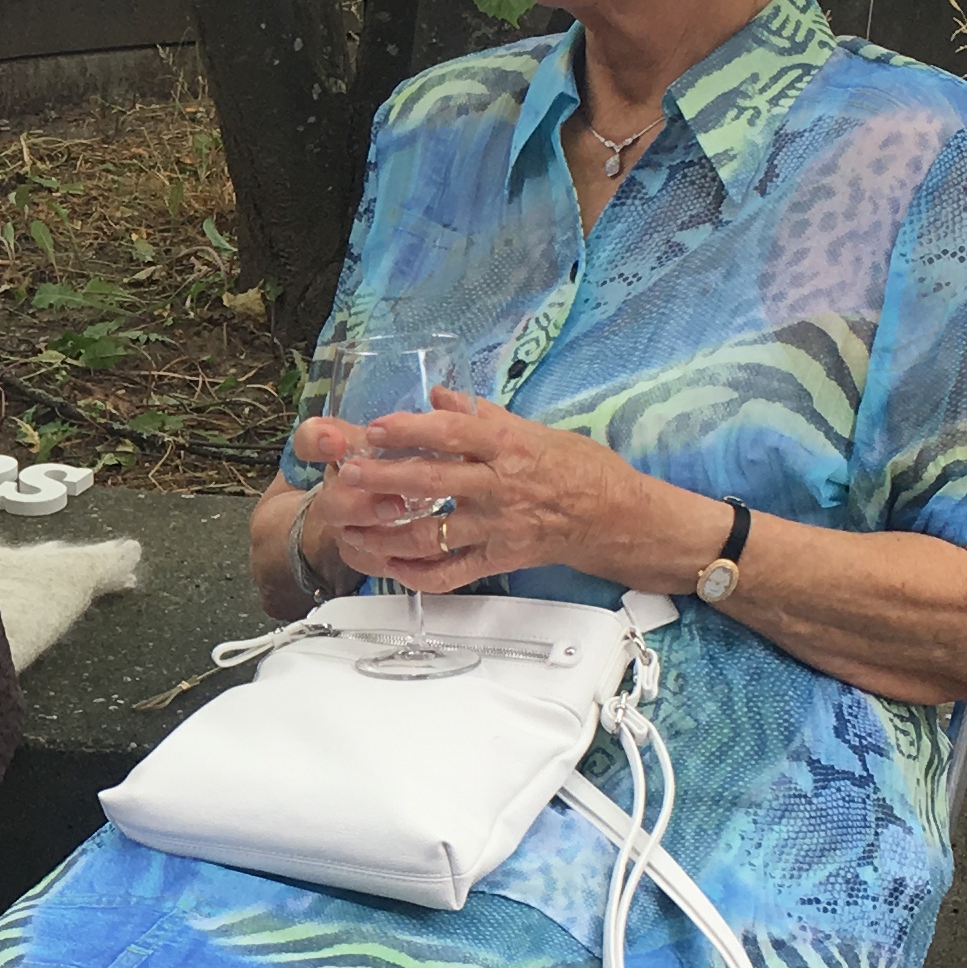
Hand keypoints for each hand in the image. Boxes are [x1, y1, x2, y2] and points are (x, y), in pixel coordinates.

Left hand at [296, 388, 687, 595]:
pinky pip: (449, 573)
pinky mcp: (498, 560)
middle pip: (430, 480)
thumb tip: (440, 393)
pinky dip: (414, 574)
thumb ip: (484, 415)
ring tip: (350, 525)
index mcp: (509, 446)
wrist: (618, 520)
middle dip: (383, 477)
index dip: (409, 429)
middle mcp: (499, 486)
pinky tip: (387, 565)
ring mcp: (497, 527)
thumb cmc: (583, 470)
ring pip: (430, 532)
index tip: (375, 427)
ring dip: (384, 531)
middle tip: (348, 472)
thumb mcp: (538, 430)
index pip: (451, 431)